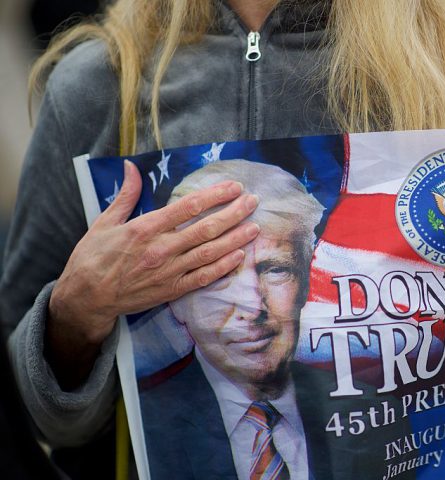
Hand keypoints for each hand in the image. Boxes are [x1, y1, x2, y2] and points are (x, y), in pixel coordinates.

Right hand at [47, 160, 259, 387]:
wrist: (86, 298)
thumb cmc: (93, 257)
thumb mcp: (105, 221)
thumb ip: (126, 194)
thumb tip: (132, 166)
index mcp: (145, 228)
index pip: (189, 206)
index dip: (216, 195)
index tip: (234, 186)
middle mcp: (161, 249)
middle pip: (207, 228)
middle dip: (234, 213)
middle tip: (253, 201)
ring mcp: (169, 271)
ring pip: (210, 252)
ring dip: (236, 238)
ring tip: (255, 227)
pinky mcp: (172, 290)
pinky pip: (204, 277)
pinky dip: (224, 266)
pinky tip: (240, 255)